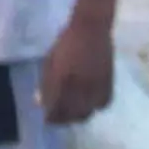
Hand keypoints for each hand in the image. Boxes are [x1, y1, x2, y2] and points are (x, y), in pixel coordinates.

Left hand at [39, 13, 114, 129]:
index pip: (56, 108)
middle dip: (64, 119)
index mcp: (62, 80)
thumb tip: (40, 102)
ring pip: (88, 112)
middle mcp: (79, 87)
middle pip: (72, 114)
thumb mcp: (50, 61)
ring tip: (73, 111)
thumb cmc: (66, 42)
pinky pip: (102, 104)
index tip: (47, 119)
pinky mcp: (108, 84)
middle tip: (58, 117)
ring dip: (78, 115)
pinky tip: (89, 102)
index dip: (51, 117)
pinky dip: (94, 106)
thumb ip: (46, 83)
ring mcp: (95, 87)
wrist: (91, 29)